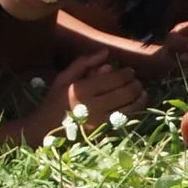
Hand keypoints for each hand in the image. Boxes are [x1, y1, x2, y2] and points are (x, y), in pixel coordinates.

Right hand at [19, 51, 148, 144]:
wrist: (45, 131)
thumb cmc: (55, 102)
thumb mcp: (64, 78)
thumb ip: (84, 63)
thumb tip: (106, 52)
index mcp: (82, 90)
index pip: (115, 79)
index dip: (127, 73)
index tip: (130, 71)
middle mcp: (93, 107)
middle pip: (126, 93)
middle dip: (136, 85)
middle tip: (137, 81)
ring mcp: (100, 124)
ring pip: (131, 109)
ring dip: (140, 99)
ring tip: (141, 93)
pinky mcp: (105, 136)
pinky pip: (127, 123)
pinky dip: (135, 114)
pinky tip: (135, 107)